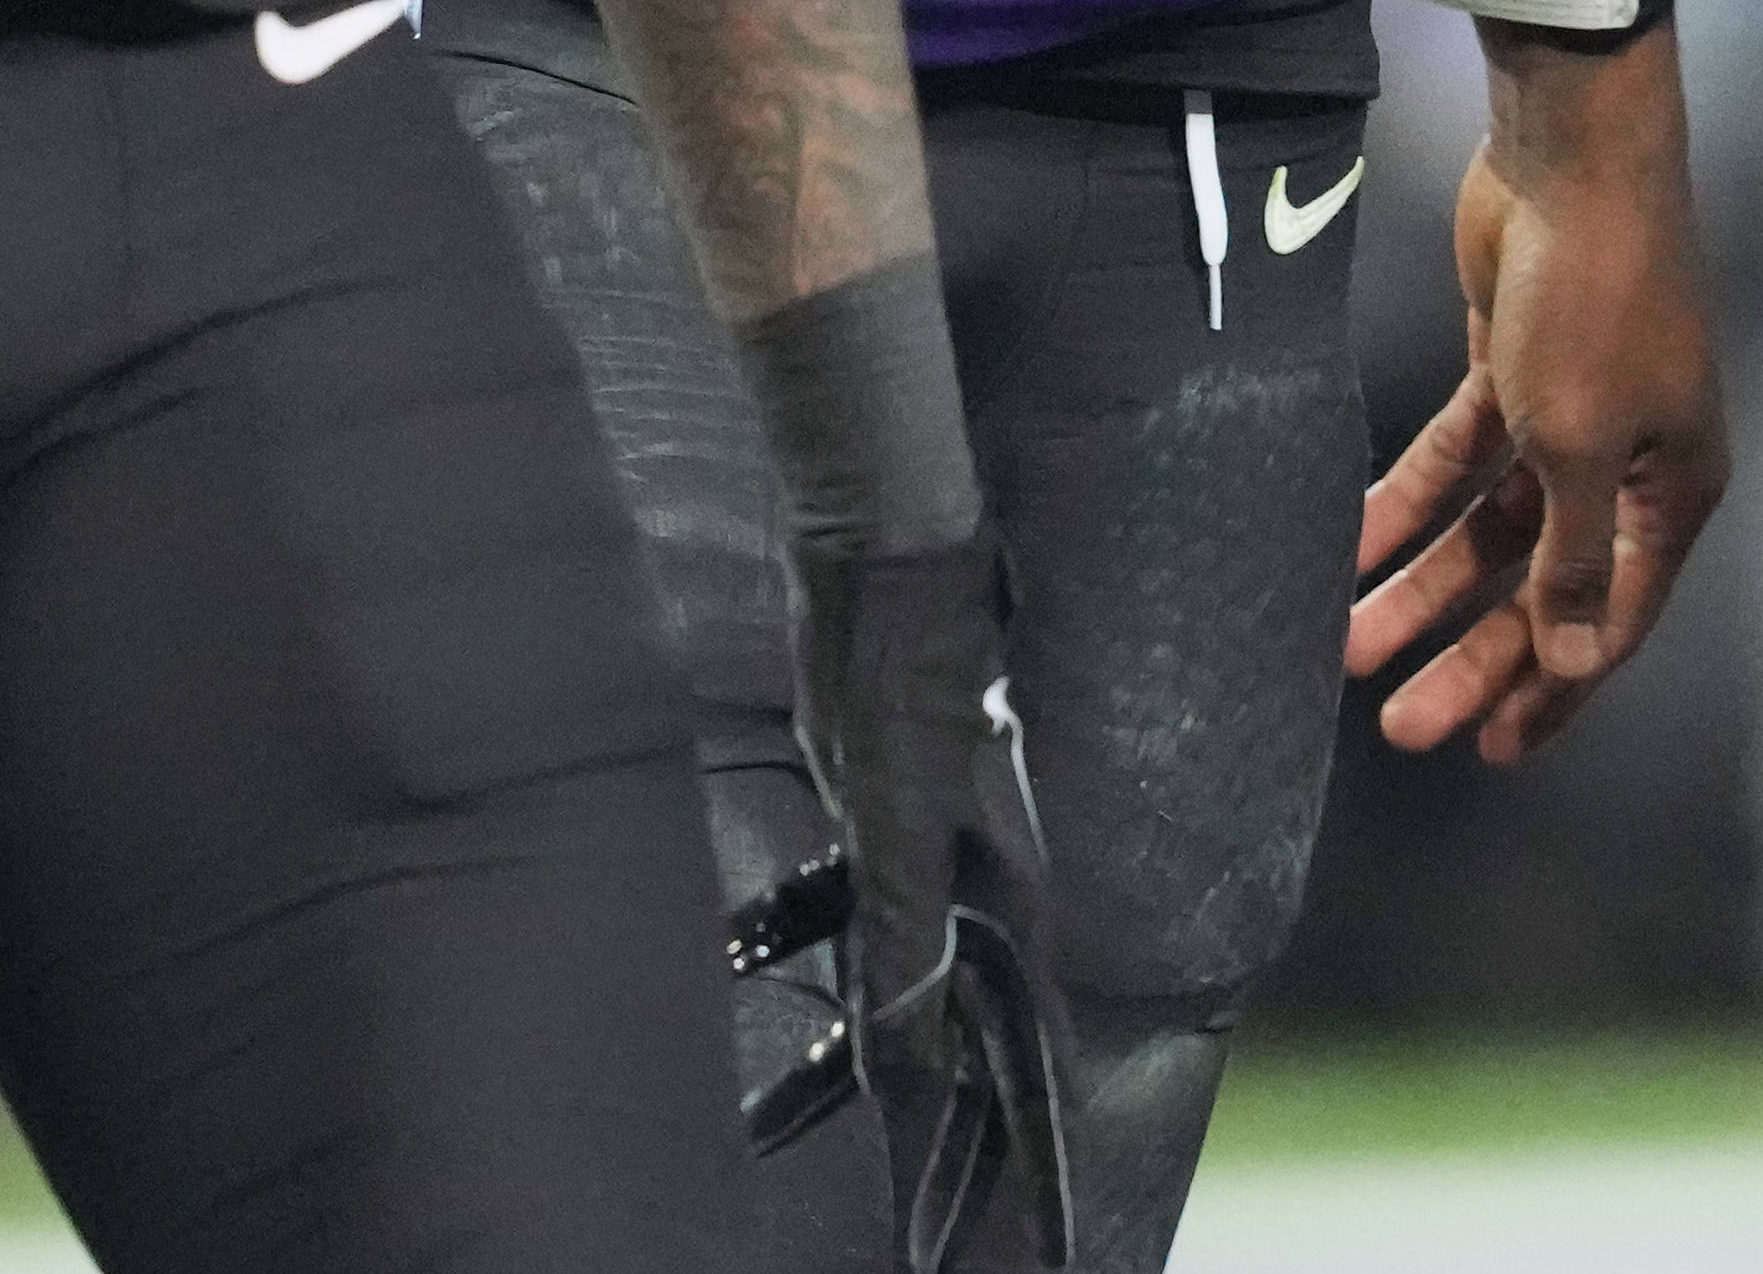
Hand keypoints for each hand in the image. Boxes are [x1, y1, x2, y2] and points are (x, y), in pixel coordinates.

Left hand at [749, 531, 1071, 1269]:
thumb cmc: (908, 672)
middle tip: (889, 1222)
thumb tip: (903, 1060)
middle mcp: (985, 895)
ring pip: (887, 987)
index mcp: (1015, 907)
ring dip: (836, 1054)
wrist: (882, 558)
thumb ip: (902, 941)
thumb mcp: (901, 817)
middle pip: (958, 1044)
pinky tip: (738, 973)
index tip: (1006, 1248)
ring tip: (770, 1130)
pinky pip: (841, 918)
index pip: (1024, 1067)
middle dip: (925, 1133)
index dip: (1012, 1162)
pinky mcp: (877, 823)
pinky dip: (792, 953)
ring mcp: (929, 860)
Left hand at [1347, 31, 1722, 764]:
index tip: (1490, 750)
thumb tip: (1577, 659)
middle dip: (1472, 653)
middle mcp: (1625, 466)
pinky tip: (1351, 546)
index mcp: (1670, 494)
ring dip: (1424, 584)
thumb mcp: (1585, 447)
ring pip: (1490, 527)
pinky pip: (1455, 458)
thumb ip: (1574, 560)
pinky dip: (1406, 499)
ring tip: (1353, 646)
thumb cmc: (1598, 306)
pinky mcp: (1511, 373)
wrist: (1571, 161)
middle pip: (1542, 585)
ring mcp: (1565, 417)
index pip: (1612, 621)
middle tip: (1402, 724)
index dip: (1552, 688)